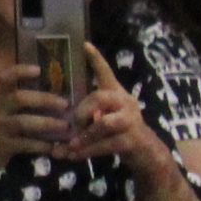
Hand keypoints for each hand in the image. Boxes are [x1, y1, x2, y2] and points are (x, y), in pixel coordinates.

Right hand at [0, 60, 78, 173]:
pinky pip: (25, 144)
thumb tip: (60, 96)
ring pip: (22, 122)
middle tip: (65, 104)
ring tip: (65, 126)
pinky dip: (41, 145)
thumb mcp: (5, 113)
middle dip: (44, 99)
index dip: (20, 71)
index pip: (6, 78)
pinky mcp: (2, 146)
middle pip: (18, 98)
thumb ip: (25, 104)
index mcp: (0, 99)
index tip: (39, 69)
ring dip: (46, 123)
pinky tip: (54, 147)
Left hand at [66, 49, 164, 166]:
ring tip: (70, 145)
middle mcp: (125, 102)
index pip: (106, 72)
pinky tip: (73, 156)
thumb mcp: (101, 120)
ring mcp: (131, 121)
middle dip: (82, 112)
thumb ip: (83, 121)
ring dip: (85, 135)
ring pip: (104, 123)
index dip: (96, 59)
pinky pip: (106, 144)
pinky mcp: (132, 140)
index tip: (84, 45)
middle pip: (100, 98)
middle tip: (74, 124)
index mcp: (116, 94)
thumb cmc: (118, 133)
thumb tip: (55, 135)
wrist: (145, 152)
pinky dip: (87, 151)